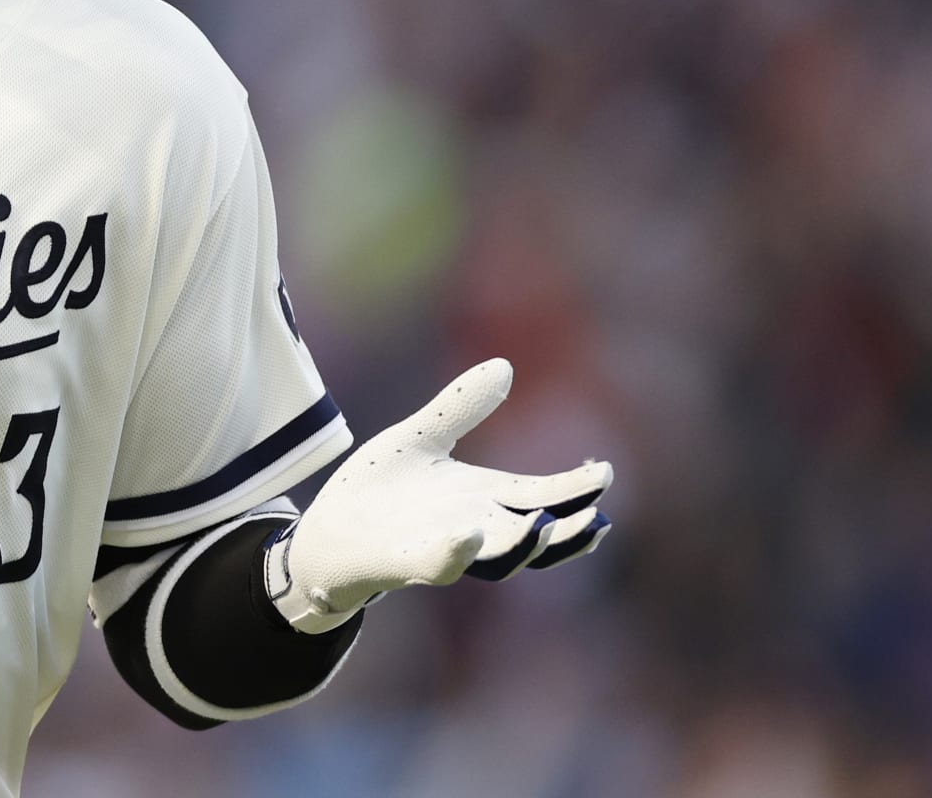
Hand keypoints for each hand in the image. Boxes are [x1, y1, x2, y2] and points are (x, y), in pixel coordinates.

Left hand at [265, 358, 612, 632]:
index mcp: (481, 497)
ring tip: (544, 525)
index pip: (540, 496)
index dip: (574, 488)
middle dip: (567, 531)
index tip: (605, 472)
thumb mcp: (420, 438)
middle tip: (597, 518)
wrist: (326, 531)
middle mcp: (472, 528)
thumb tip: (504, 365)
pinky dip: (454, 554)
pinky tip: (469, 534)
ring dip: (522, 545)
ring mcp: (441, 549)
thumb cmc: (379, 489)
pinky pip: (436, 566)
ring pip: (496, 558)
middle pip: (533, 535)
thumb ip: (460, 407)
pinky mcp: (403, 563)